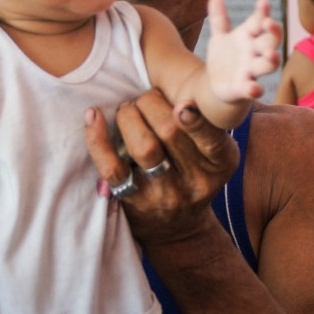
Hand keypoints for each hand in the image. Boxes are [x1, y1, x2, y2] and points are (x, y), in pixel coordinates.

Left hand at [84, 88, 239, 242]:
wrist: (178, 228)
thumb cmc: (194, 174)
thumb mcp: (214, 154)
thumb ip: (206, 123)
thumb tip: (180, 85)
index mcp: (220, 162)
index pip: (210, 139)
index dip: (194, 119)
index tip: (181, 105)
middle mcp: (195, 180)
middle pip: (170, 131)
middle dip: (150, 103)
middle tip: (143, 98)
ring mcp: (164, 193)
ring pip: (143, 147)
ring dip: (129, 116)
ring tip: (127, 109)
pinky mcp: (133, 201)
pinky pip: (112, 167)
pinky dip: (98, 138)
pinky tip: (93, 117)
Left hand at [205, 0, 281, 101]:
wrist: (217, 83)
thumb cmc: (225, 56)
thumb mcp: (219, 36)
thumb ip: (218, 18)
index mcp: (249, 36)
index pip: (259, 21)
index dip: (263, 12)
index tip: (262, 2)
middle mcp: (254, 52)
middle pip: (270, 41)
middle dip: (273, 32)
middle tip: (269, 23)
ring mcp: (251, 70)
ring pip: (268, 65)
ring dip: (271, 59)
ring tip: (269, 53)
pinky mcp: (243, 88)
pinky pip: (252, 89)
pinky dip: (254, 89)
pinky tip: (253, 88)